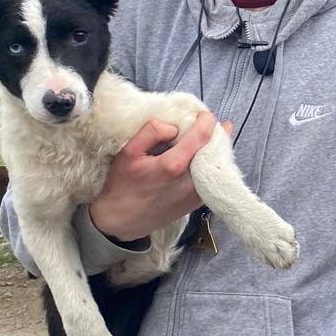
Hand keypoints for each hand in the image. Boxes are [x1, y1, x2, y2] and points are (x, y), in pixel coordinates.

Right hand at [88, 112, 225, 242]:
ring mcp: (196, 195)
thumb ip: (152, 131)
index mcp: (174, 166)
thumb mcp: (129, 151)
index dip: (206, 120)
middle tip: (206, 124)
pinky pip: (210, 179)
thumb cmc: (122, 185)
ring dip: (212, 150)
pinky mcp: (196, 204)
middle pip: (213, 150)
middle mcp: (190, 182)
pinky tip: (199, 158)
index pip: (202, 135)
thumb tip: (174, 127)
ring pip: (215, 165)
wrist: (120, 221)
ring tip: (205, 139)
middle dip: (212, 134)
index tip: (203, 114)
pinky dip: (209, 166)